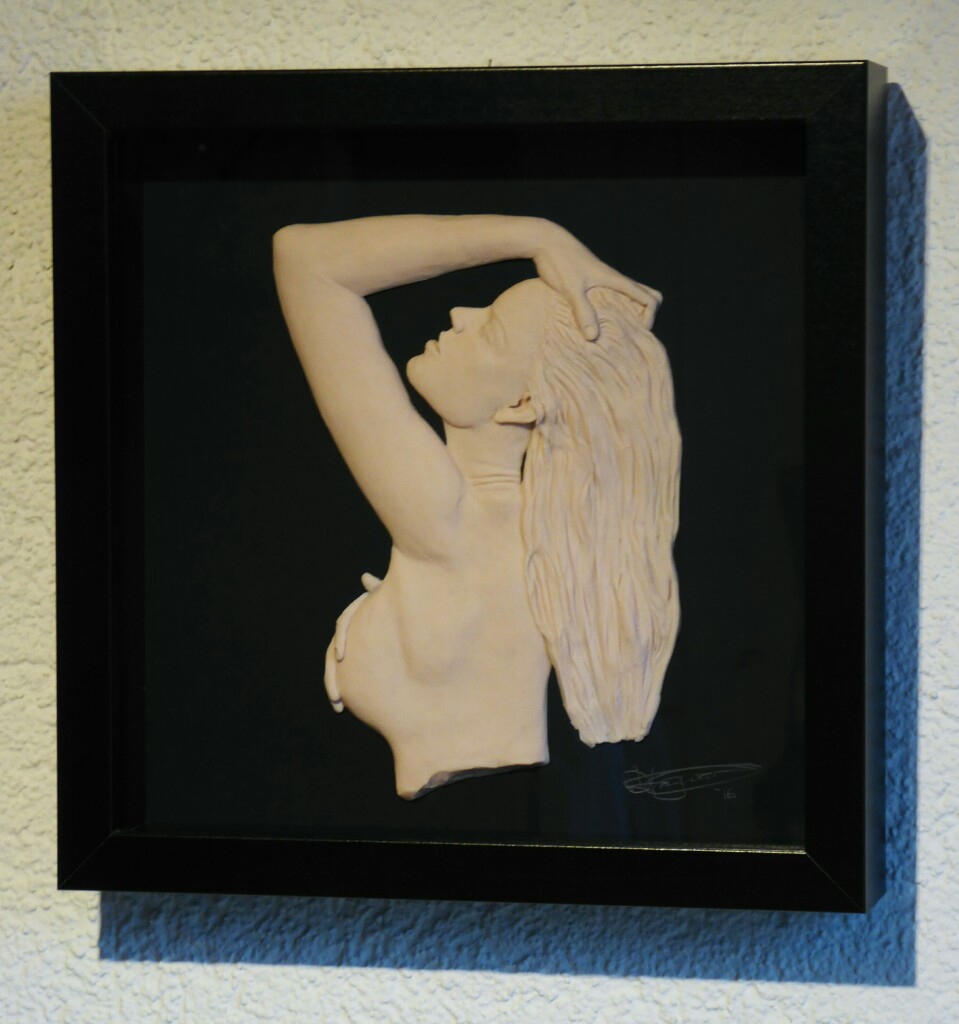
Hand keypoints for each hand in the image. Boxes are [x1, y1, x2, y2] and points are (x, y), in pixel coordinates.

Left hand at [532, 227, 660, 339]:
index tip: (639, 331)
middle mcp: (614, 279)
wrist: (546, 241)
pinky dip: (614, 307)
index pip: (649, 298)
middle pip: (645, 293)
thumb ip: (583, 312)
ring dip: (630, 310)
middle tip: (633, 330)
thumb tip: (593, 337)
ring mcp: (603, 278)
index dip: (650, 316)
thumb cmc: (560, 262)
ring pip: (629, 294)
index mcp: (615, 280)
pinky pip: (613, 294)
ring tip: (617, 330)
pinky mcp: (591, 279)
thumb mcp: (571, 289)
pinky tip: (598, 320)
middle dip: (646, 312)